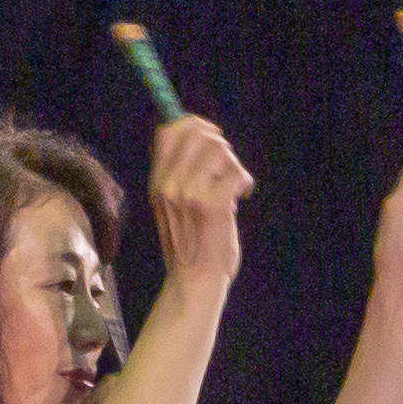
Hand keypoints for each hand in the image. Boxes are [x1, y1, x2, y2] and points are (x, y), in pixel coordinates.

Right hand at [143, 113, 251, 298]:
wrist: (194, 279)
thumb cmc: (190, 243)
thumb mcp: (173, 205)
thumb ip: (180, 175)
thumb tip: (202, 137)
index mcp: (158, 182)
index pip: (169, 131)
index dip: (194, 125)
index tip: (211, 138)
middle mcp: (169, 184)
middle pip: (196, 132)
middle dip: (219, 143)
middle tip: (226, 165)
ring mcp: (189, 194)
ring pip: (220, 149)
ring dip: (233, 164)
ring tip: (232, 186)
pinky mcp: (212, 205)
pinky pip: (236, 172)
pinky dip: (244, 182)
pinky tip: (240, 196)